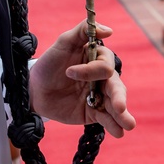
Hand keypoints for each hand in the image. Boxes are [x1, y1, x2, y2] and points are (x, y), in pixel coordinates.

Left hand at [29, 20, 135, 138]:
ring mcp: (99, 96)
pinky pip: (106, 119)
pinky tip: (119, 133)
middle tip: (119, 107)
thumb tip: (109, 30)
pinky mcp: (93, 113)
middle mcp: (102, 78)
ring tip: (128, 125)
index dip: (90, 70)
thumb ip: (83, 31)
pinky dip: (113, 125)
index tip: (68, 72)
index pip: (104, 65)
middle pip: (116, 86)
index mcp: (98, 59)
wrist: (34, 90)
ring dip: (122, 114)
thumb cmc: (50, 63)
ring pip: (115, 104)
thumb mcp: (63, 42)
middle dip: (118, 97)